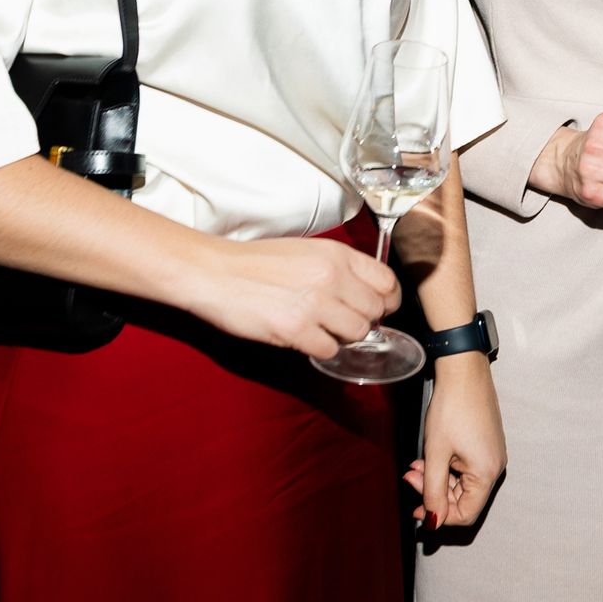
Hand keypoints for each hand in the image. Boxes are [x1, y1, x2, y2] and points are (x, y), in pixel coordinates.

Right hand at [178, 235, 402, 358]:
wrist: (214, 272)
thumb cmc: (256, 262)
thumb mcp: (307, 251)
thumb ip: (339, 269)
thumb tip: (365, 295)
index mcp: (337, 254)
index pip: (388, 282)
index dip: (387, 300)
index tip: (378, 309)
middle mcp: (332, 277)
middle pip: (376, 311)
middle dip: (364, 321)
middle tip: (342, 323)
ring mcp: (315, 304)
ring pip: (357, 333)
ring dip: (342, 337)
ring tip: (321, 330)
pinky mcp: (296, 329)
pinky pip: (329, 350)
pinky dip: (320, 349)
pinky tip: (304, 338)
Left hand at [403, 355, 505, 530]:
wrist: (464, 371)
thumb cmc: (452, 408)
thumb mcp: (435, 454)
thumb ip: (433, 491)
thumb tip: (433, 520)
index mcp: (487, 472)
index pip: (466, 514)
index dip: (440, 516)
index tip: (418, 509)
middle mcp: (495, 466)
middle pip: (464, 499)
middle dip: (434, 493)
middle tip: (411, 478)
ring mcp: (492, 454)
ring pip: (462, 483)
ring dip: (437, 479)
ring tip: (416, 465)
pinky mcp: (486, 444)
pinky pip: (466, 468)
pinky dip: (446, 467)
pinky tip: (430, 456)